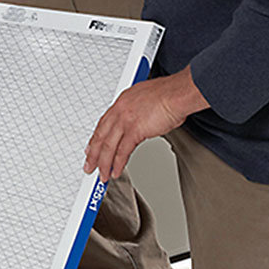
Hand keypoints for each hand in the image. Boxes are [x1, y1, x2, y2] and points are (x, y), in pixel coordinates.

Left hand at [83, 65, 209, 181]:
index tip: (91, 149)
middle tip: (90, 166)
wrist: (178, 93)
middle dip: (93, 155)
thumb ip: (137, 110)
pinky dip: (118, 164)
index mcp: (121, 102)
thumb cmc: (169, 93)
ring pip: (108, 146)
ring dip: (104, 164)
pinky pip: (122, 151)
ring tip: (103, 175)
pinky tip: (116, 171)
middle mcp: (120, 110)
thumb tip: (137, 121)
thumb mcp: (145, 98)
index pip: (103, 124)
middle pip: (101, 137)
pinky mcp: (135, 130)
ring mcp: (126, 121)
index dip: (95, 139)